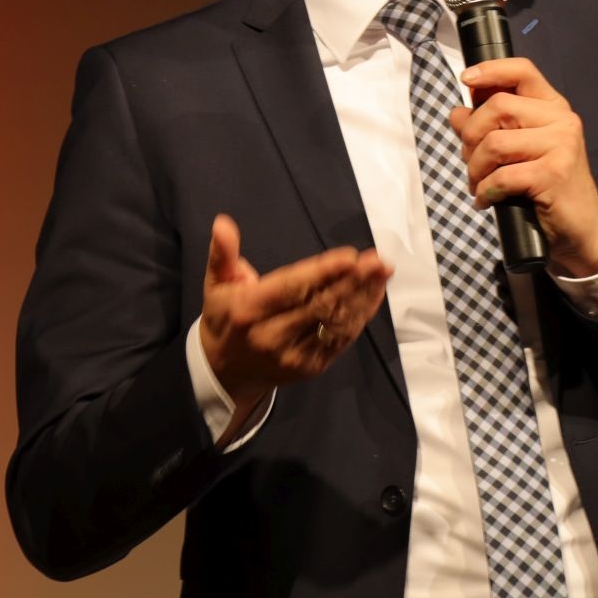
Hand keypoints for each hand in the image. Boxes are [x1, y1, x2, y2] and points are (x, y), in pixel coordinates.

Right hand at [199, 214, 391, 413]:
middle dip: (352, 282)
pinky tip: (374, 294)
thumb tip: (223, 223)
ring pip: (335, 324)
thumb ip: (221, 255)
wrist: (226, 373)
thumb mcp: (215, 285)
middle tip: (377, 261)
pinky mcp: (311, 367)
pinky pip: (341, 340)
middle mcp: (272, 336)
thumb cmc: (225, 318)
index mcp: (248, 311)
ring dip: (363, 297)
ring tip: (382, 273)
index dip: (323, 273)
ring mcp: (294, 355)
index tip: (350, 257)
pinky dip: (360, 316)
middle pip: (319, 306)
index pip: (291, 289)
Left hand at [452, 58, 597, 277]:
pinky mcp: (554, 173)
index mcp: (553, 107)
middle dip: (471, 136)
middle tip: (470, 162)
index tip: (466, 79)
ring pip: (495, 142)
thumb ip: (490, 128)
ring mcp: (561, 145)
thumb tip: (458, 113)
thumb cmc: (547, 188)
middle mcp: (561, 120)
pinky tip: (486, 200)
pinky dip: (486, 190)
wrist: (580, 228)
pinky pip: (502, 175)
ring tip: (478, 184)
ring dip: (475, 168)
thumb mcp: (517, 152)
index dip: (491, 70)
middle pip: (498, 107)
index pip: (523, 71)